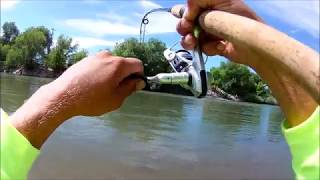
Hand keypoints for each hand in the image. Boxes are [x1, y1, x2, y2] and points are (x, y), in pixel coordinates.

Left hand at [52, 51, 144, 115]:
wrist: (62, 96)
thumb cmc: (92, 100)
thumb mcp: (116, 99)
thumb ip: (130, 88)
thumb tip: (139, 81)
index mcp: (119, 64)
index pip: (138, 64)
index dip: (139, 75)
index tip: (132, 86)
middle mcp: (108, 56)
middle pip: (124, 63)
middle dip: (124, 75)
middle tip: (116, 91)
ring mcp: (94, 57)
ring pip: (110, 64)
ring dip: (112, 74)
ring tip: (101, 89)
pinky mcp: (84, 60)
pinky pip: (99, 65)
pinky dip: (100, 73)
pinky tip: (91, 86)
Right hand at [176, 0, 317, 126]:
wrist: (255, 49)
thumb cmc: (243, 25)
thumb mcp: (219, 14)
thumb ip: (201, 15)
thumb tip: (186, 19)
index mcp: (215, 2)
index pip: (193, 3)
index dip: (188, 11)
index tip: (189, 19)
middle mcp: (212, 14)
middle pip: (188, 19)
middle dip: (185, 26)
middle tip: (187, 31)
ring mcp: (213, 30)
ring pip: (192, 35)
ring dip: (190, 40)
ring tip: (193, 43)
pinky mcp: (214, 44)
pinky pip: (203, 46)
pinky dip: (208, 48)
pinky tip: (218, 47)